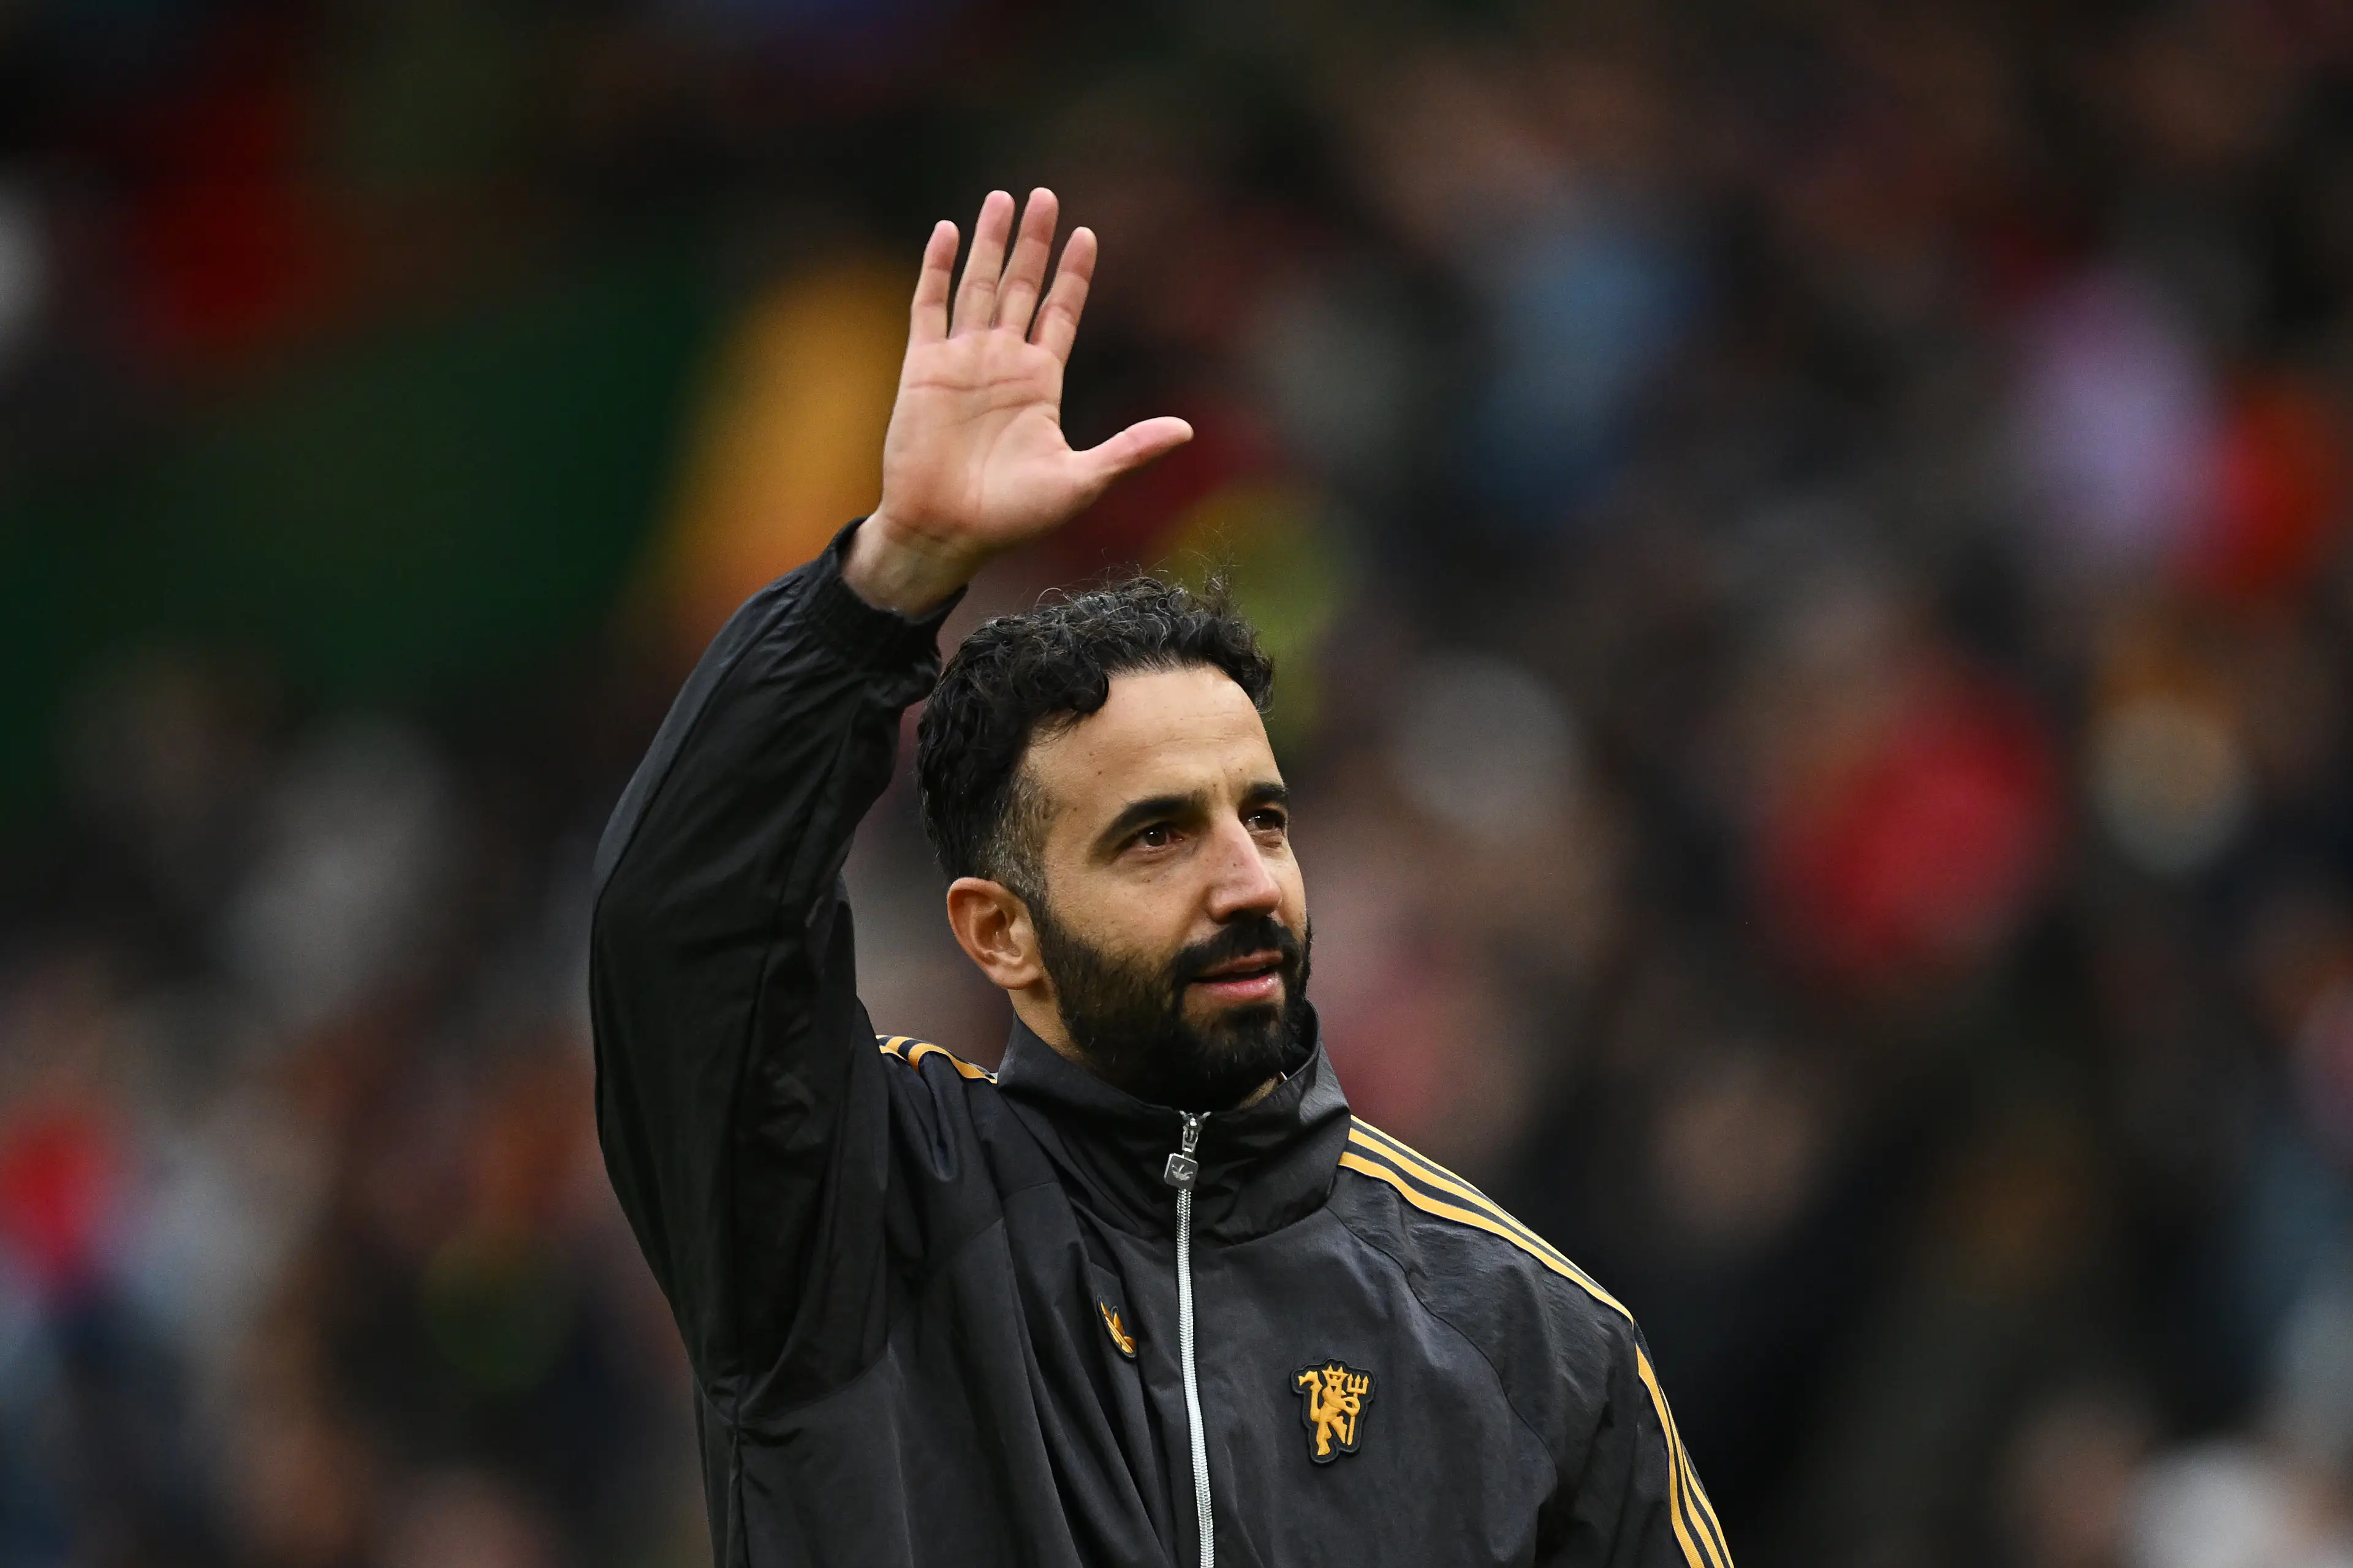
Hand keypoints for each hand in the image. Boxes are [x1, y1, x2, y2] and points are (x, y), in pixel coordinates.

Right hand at [845, 188, 1193, 612]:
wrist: (947, 533)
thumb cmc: (1012, 517)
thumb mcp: (1082, 481)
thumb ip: (1129, 449)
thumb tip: (1187, 430)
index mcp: (1040, 384)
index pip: (1061, 313)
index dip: (1074, 276)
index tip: (1087, 235)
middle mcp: (1002, 363)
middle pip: (1021, 287)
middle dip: (1034, 243)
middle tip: (1046, 195)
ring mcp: (962, 361)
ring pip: (978, 286)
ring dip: (990, 243)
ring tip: (1002, 199)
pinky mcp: (923, 367)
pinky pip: (929, 307)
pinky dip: (936, 269)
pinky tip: (946, 232)